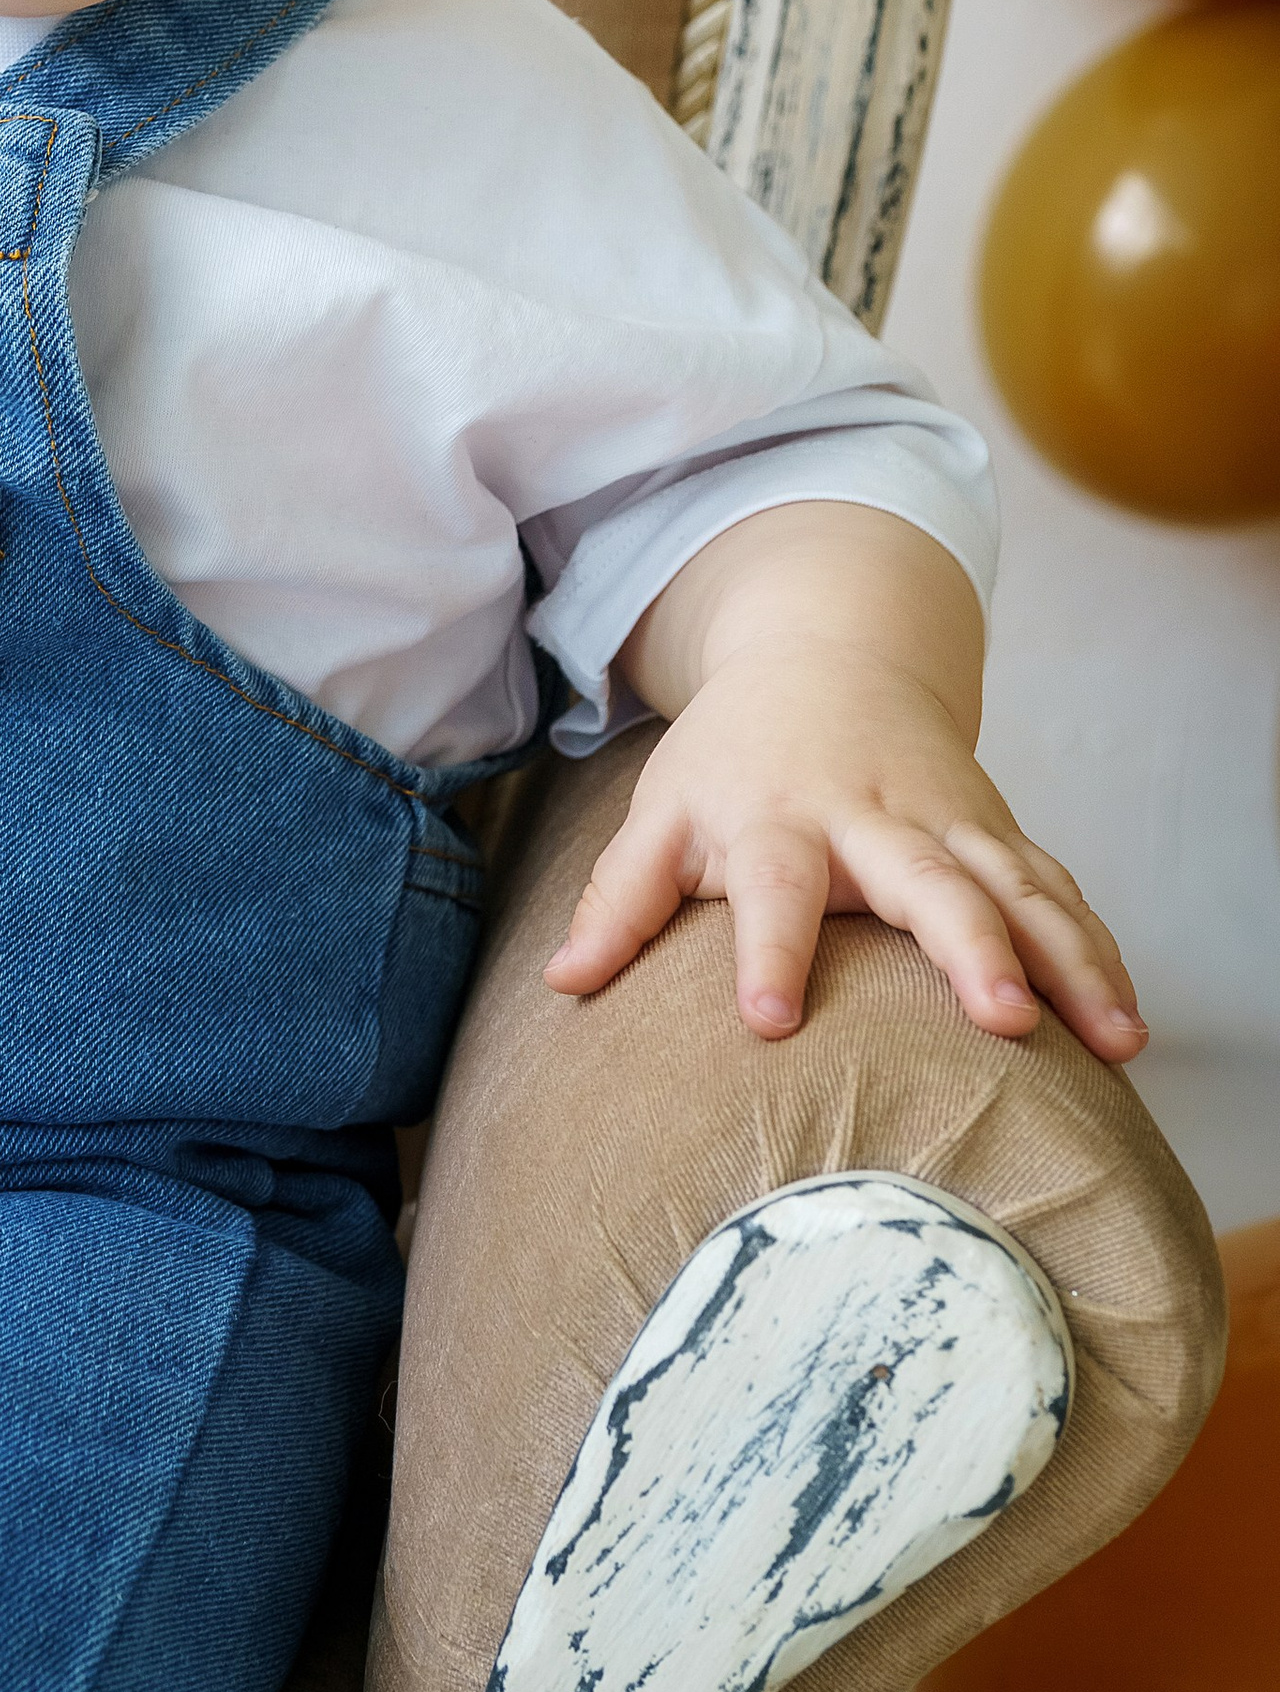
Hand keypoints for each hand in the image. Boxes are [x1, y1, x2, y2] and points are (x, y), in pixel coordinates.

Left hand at [544, 507, 1146, 1061]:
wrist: (828, 652)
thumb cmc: (732, 755)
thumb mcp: (661, 810)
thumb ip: (619, 900)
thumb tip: (561, 987)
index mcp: (778, 817)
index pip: (771, 886)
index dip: (767, 950)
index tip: (767, 1022)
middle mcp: (875, 819)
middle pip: (929, 882)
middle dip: (970, 948)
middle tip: (1004, 1018)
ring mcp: (950, 824)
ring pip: (1020, 889)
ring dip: (1068, 960)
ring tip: (1115, 1039)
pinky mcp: (999, 834)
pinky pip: (1057, 893)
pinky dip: (1098, 949)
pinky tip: (1129, 1022)